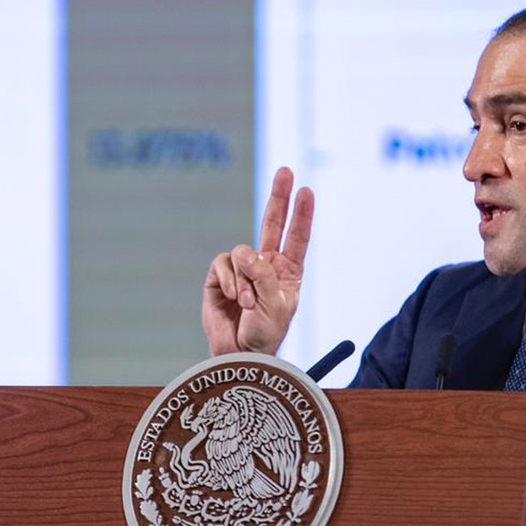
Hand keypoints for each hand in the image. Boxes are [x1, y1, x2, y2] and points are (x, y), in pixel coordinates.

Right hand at [202, 167, 313, 354]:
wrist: (238, 354)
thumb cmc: (265, 333)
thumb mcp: (276, 305)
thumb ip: (265, 275)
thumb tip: (245, 253)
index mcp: (288, 272)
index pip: (297, 237)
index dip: (302, 214)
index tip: (307, 190)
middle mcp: (266, 265)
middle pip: (272, 223)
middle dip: (279, 196)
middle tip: (286, 170)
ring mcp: (242, 270)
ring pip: (243, 253)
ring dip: (245, 280)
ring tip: (248, 305)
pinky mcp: (218, 276)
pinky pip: (223, 264)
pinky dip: (228, 281)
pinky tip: (232, 299)